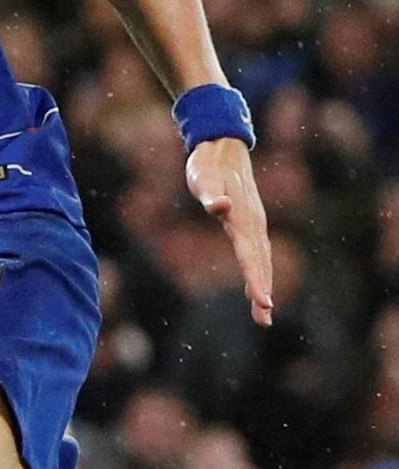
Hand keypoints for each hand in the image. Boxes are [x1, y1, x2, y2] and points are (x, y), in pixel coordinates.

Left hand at [186, 138, 273, 325]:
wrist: (221, 149)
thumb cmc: (208, 165)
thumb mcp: (203, 177)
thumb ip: (211, 194)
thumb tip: (221, 206)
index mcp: (242, 217)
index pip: (250, 254)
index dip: (255, 278)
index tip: (263, 301)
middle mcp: (253, 224)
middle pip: (260, 263)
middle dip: (262, 290)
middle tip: (265, 319)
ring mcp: (254, 225)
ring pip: (262, 261)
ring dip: (263, 287)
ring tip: (264, 315)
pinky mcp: (249, 225)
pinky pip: (256, 255)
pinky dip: (257, 274)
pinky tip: (254, 293)